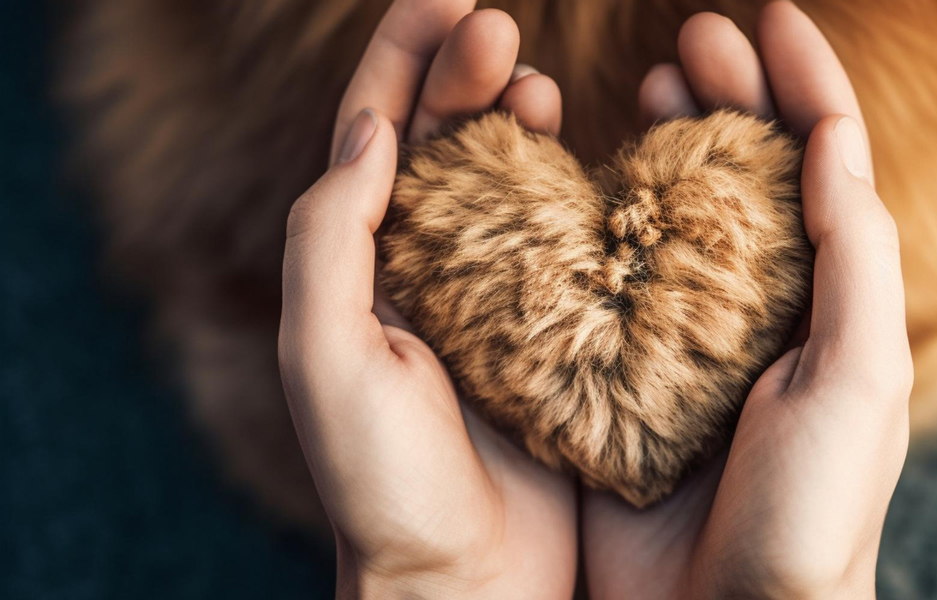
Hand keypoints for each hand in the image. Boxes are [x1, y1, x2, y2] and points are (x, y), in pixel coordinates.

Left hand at [279, 2, 572, 597]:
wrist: (464, 580)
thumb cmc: (384, 483)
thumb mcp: (325, 355)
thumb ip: (330, 238)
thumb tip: (371, 129)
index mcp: (360, 268)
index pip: (371, 137)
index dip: (402, 60)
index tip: (448, 0)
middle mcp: (422, 272)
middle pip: (439, 143)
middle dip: (463, 73)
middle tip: (501, 33)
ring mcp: (492, 297)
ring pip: (504, 182)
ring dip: (514, 122)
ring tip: (534, 87)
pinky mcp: (553, 331)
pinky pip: (565, 243)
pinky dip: (576, 192)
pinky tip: (594, 167)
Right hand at [583, 4, 910, 598]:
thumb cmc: (813, 511)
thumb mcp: (858, 377)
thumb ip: (854, 255)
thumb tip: (836, 137)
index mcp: (829, 300)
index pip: (826, 166)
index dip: (805, 83)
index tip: (771, 18)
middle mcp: (761, 307)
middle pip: (748, 173)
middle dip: (729, 96)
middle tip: (691, 39)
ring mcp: (687, 336)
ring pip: (675, 212)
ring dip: (664, 142)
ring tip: (644, 84)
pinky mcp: (625, 372)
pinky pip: (609, 278)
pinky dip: (598, 220)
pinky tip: (578, 182)